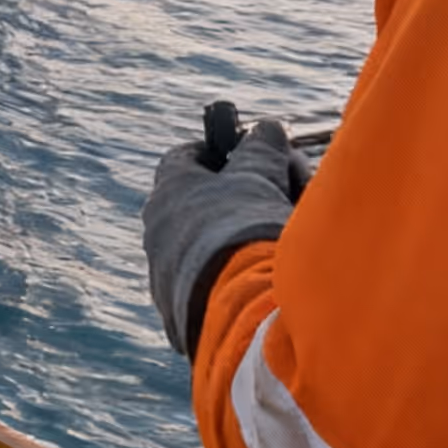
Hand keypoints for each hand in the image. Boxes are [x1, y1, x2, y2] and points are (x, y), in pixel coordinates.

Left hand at [141, 109, 311, 358]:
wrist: (243, 310)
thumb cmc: (247, 230)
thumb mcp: (259, 176)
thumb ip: (261, 147)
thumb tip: (267, 130)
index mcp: (169, 194)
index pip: (184, 158)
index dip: (220, 152)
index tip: (251, 152)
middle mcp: (158, 234)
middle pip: (204, 205)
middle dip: (248, 197)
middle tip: (289, 196)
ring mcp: (167, 279)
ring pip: (212, 249)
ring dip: (246, 240)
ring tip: (289, 243)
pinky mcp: (183, 317)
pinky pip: (214, 288)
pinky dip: (240, 279)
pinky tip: (273, 282)